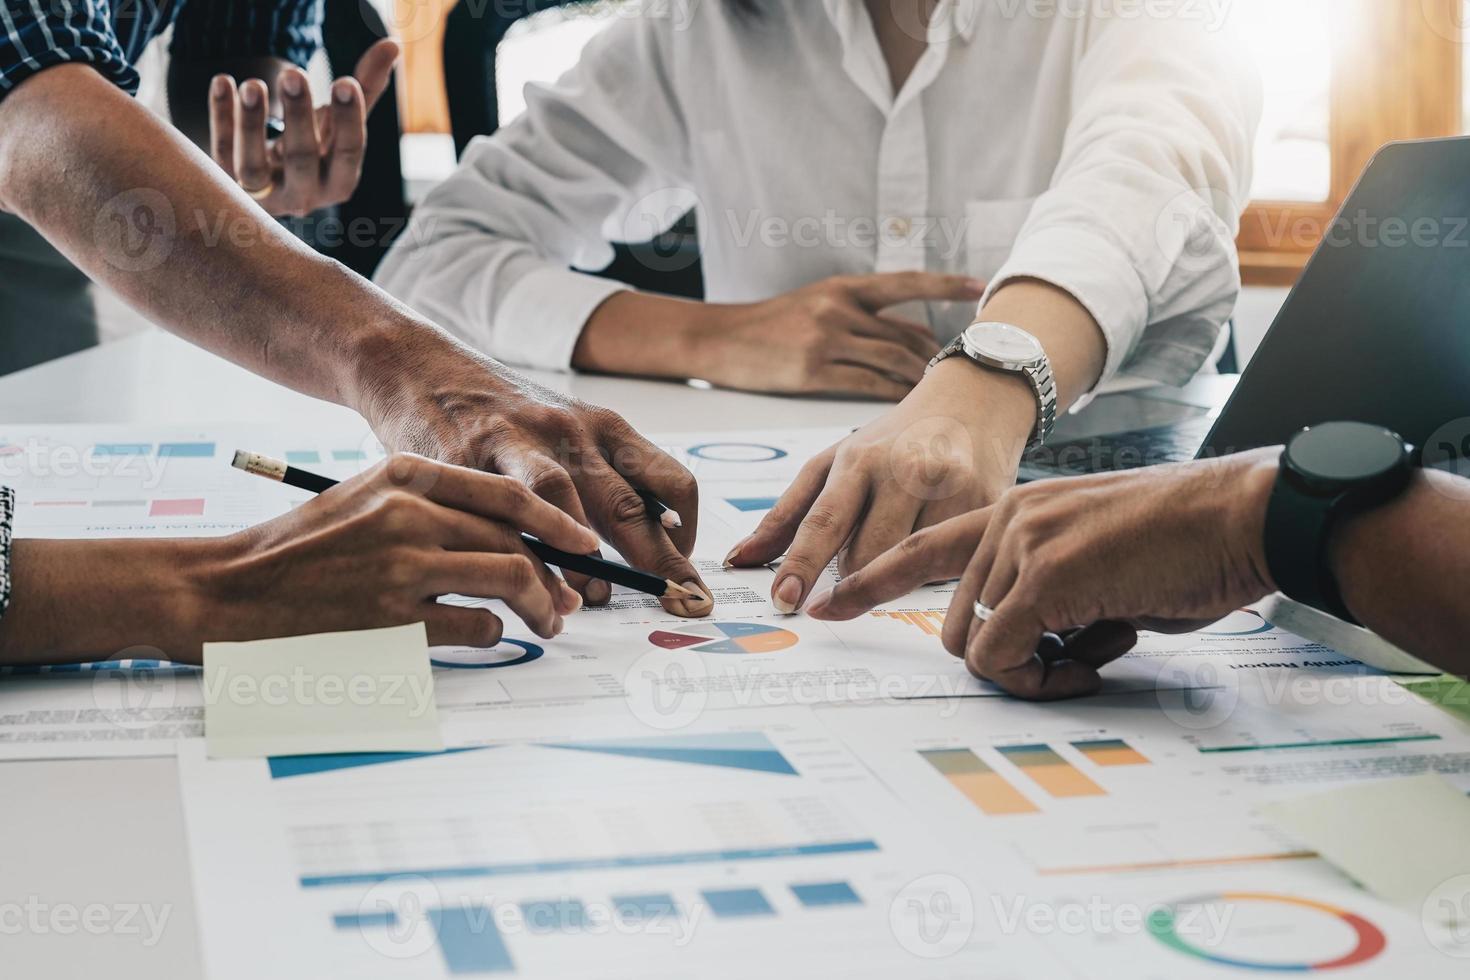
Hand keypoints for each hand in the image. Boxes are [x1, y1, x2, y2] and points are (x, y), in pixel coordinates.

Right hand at [204, 454, 597, 650]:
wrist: (226, 592)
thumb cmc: (298, 549)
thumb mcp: (362, 499)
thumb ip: (429, 505)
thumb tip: (506, 534)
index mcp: (403, 477)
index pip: (505, 494)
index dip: (557, 521)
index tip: (583, 543)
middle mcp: (408, 514)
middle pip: (515, 541)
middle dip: (553, 575)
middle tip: (565, 601)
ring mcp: (402, 567)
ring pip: (509, 580)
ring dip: (538, 607)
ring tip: (545, 623)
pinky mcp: (393, 619)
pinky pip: (475, 626)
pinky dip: (493, 634)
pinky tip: (486, 635)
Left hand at [208, 39, 398, 216]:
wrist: (271, 185)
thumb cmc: (314, 148)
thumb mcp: (338, 123)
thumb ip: (365, 88)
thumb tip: (393, 45)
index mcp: (339, 182)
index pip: (348, 153)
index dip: (349, 119)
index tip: (346, 82)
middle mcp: (304, 195)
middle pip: (302, 159)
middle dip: (298, 116)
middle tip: (293, 73)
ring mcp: (262, 195)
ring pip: (254, 168)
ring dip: (251, 124)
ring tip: (253, 84)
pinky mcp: (226, 185)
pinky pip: (221, 152)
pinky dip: (221, 117)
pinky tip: (223, 81)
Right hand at [361, 338, 713, 617]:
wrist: (425, 371)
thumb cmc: (509, 417)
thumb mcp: (571, 434)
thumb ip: (608, 480)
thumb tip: (656, 540)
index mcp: (607, 429)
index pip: (671, 483)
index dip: (685, 535)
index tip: (682, 574)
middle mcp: (572, 433)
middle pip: (627, 503)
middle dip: (657, 561)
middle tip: (677, 601)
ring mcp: (520, 443)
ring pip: (563, 503)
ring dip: (581, 558)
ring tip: (590, 598)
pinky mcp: (468, 458)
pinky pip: (498, 512)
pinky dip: (516, 550)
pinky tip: (521, 582)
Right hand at [691, 273, 982, 398]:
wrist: (721, 338)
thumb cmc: (772, 325)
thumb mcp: (817, 303)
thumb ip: (863, 315)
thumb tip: (915, 337)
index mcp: (842, 287)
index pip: (905, 282)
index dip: (944, 284)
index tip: (979, 285)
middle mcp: (838, 308)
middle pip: (904, 334)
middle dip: (936, 356)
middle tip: (962, 372)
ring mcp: (826, 339)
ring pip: (892, 360)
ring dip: (919, 379)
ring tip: (939, 396)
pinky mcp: (813, 371)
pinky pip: (867, 385)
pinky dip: (892, 396)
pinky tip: (907, 407)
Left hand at [726, 357, 1037, 611]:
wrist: (974, 400)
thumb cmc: (893, 438)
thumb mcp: (834, 462)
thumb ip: (786, 515)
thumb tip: (738, 560)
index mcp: (858, 459)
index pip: (823, 522)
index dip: (801, 565)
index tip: (784, 601)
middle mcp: (905, 472)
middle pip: (867, 558)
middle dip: (853, 575)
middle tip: (855, 563)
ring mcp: (950, 489)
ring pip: (908, 566)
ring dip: (894, 569)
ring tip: (900, 534)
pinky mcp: (986, 506)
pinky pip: (948, 562)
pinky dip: (934, 560)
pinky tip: (936, 530)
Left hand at [806, 451, 1280, 698]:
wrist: (1239, 516)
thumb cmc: (1185, 545)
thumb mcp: (1099, 560)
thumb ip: (1051, 590)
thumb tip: (1038, 646)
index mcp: (1016, 510)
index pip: (923, 545)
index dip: (872, 578)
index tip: (830, 603)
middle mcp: (1008, 520)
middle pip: (953, 621)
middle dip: (1005, 657)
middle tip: (1073, 662)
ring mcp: (1021, 545)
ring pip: (974, 644)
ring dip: (1029, 670)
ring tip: (1096, 652)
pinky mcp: (1044, 579)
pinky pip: (1002, 658)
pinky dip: (1041, 679)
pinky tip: (1096, 661)